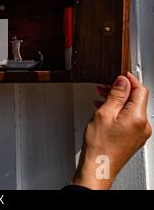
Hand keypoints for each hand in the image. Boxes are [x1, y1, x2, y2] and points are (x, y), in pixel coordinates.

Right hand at [72, 72, 150, 189]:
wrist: (98, 167)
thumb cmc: (99, 146)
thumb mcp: (104, 113)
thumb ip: (116, 95)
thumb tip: (122, 81)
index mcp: (138, 118)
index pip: (140, 90)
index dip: (129, 80)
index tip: (119, 74)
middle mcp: (143, 126)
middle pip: (136, 99)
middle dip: (120, 90)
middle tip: (104, 86)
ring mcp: (139, 133)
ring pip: (131, 109)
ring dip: (117, 101)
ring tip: (100, 98)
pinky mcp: (133, 138)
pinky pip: (129, 119)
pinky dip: (117, 112)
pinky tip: (104, 111)